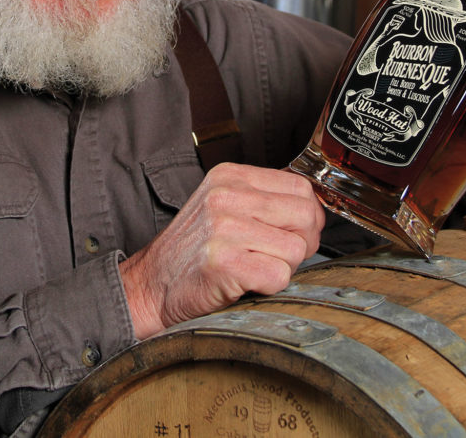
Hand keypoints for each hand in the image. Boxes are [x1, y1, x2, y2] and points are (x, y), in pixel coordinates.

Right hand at [119, 163, 324, 338]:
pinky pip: (279, 276)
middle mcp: (226, 196)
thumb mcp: (222, 206)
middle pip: (305, 216)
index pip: (299, 186)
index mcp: (229, 176)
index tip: (296, 232)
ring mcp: (224, 227)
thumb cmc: (192, 251)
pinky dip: (269, 287)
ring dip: (283, 268)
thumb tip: (314, 208)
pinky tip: (244, 282)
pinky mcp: (224, 262)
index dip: (308, 215)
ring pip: (296, 249)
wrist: (151, 285)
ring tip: (253, 268)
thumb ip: (263, 200)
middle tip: (277, 256)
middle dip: (302, 243)